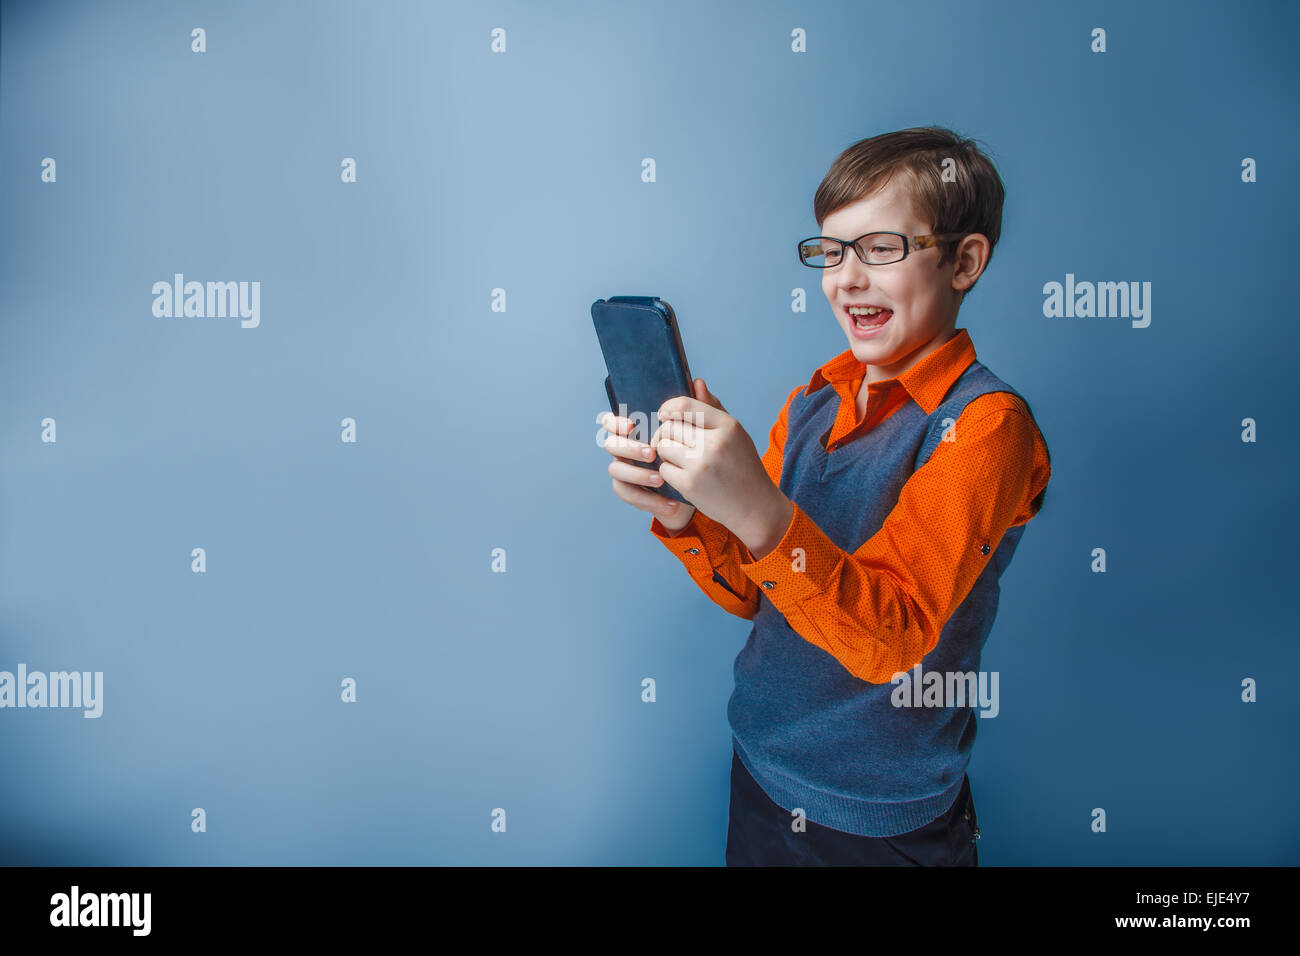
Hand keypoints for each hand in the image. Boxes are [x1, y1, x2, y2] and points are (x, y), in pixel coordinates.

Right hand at [601, 383, 705, 530]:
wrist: (699, 489)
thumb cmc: (694, 452)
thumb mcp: (701, 429)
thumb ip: (698, 408)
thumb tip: (698, 382)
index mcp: (636, 430)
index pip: (612, 420)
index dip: (615, 421)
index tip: (632, 425)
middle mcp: (625, 448)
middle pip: (611, 444)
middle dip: (628, 448)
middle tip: (650, 453)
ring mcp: (624, 469)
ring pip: (616, 469)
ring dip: (637, 474)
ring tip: (661, 478)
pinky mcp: (629, 491)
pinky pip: (627, 493)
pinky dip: (648, 499)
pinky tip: (669, 501)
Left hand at [650, 379, 792, 555]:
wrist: (755, 507)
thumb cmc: (743, 467)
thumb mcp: (735, 434)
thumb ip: (713, 408)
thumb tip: (696, 382)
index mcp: (728, 426)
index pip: (686, 406)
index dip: (668, 408)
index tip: (664, 414)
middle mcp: (715, 443)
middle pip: (669, 427)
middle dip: (665, 434)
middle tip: (671, 442)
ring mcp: (701, 465)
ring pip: (663, 447)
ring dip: (666, 453)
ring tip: (680, 459)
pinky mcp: (690, 485)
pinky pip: (664, 469)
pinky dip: (669, 472)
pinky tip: (683, 476)